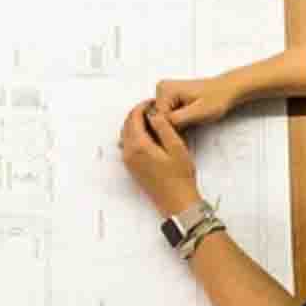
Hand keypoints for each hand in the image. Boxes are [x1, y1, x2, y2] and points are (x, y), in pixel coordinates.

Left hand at [119, 101, 203, 216]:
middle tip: (153, 108)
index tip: (154, 102)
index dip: (143, 106)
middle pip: (127, 124)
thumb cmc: (180, 177)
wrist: (177, 203)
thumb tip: (153, 113)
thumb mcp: (177, 147)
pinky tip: (149, 134)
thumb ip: (163, 127)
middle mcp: (129, 153)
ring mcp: (128, 161)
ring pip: (125, 134)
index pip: (134, 117)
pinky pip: (127, 144)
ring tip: (152, 119)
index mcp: (139, 146)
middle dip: (138, 113)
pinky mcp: (131, 167)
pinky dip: (134, 134)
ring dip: (135, 123)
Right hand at [152, 75, 239, 129]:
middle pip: (158, 119)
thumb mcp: (198, 111)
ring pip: (162, 119)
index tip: (187, 128)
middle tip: (191, 124)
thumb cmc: (216, 98)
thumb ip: (177, 119)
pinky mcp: (168, 97)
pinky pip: (167, 116)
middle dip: (173, 127)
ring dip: (175, 125)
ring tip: (190, 120)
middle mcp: (160, 88)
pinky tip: (187, 119)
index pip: (158, 120)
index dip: (172, 129)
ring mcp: (163, 92)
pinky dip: (176, 121)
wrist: (226, 89)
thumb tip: (159, 126)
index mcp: (165, 90)